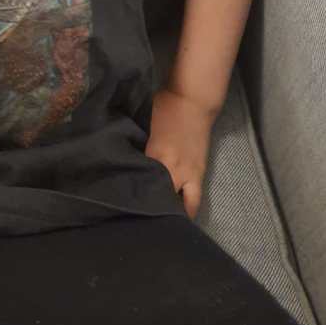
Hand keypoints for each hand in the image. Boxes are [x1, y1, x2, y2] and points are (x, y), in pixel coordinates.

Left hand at [144, 88, 216, 220]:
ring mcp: (189, 173)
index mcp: (155, 155)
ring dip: (175, 214)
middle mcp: (171, 169)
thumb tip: (133, 161)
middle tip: (143, 221)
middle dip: (154, 210)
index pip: (142, 182)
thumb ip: (143, 148)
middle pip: (162, 198)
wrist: (193, 102)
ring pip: (184, 205)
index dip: (134, 196)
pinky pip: (194, 197)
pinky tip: (180, 214)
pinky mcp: (200, 173)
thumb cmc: (166, 108)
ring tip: (165, 223)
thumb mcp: (148, 128)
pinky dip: (188, 207)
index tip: (125, 207)